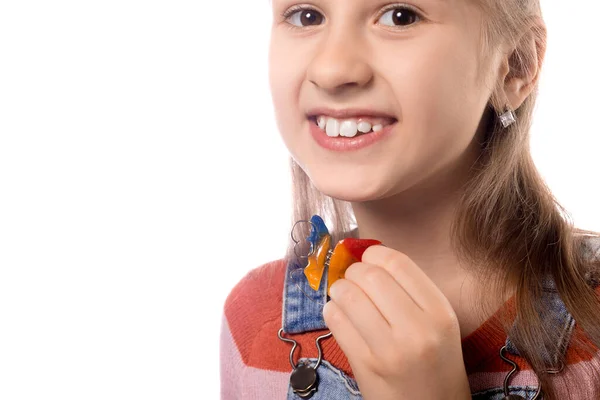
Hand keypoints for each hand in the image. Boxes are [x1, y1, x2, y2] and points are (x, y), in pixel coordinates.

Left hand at [322, 245, 471, 399]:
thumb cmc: (434, 362)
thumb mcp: (439, 323)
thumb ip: (411, 290)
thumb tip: (369, 257)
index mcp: (440, 313)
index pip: (399, 263)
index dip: (375, 253)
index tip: (368, 258)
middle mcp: (417, 330)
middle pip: (370, 276)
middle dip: (354, 271)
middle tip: (353, 278)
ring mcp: (389, 349)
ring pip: (348, 295)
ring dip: (339, 289)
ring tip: (344, 296)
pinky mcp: (365, 365)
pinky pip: (335, 321)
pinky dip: (331, 310)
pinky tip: (339, 315)